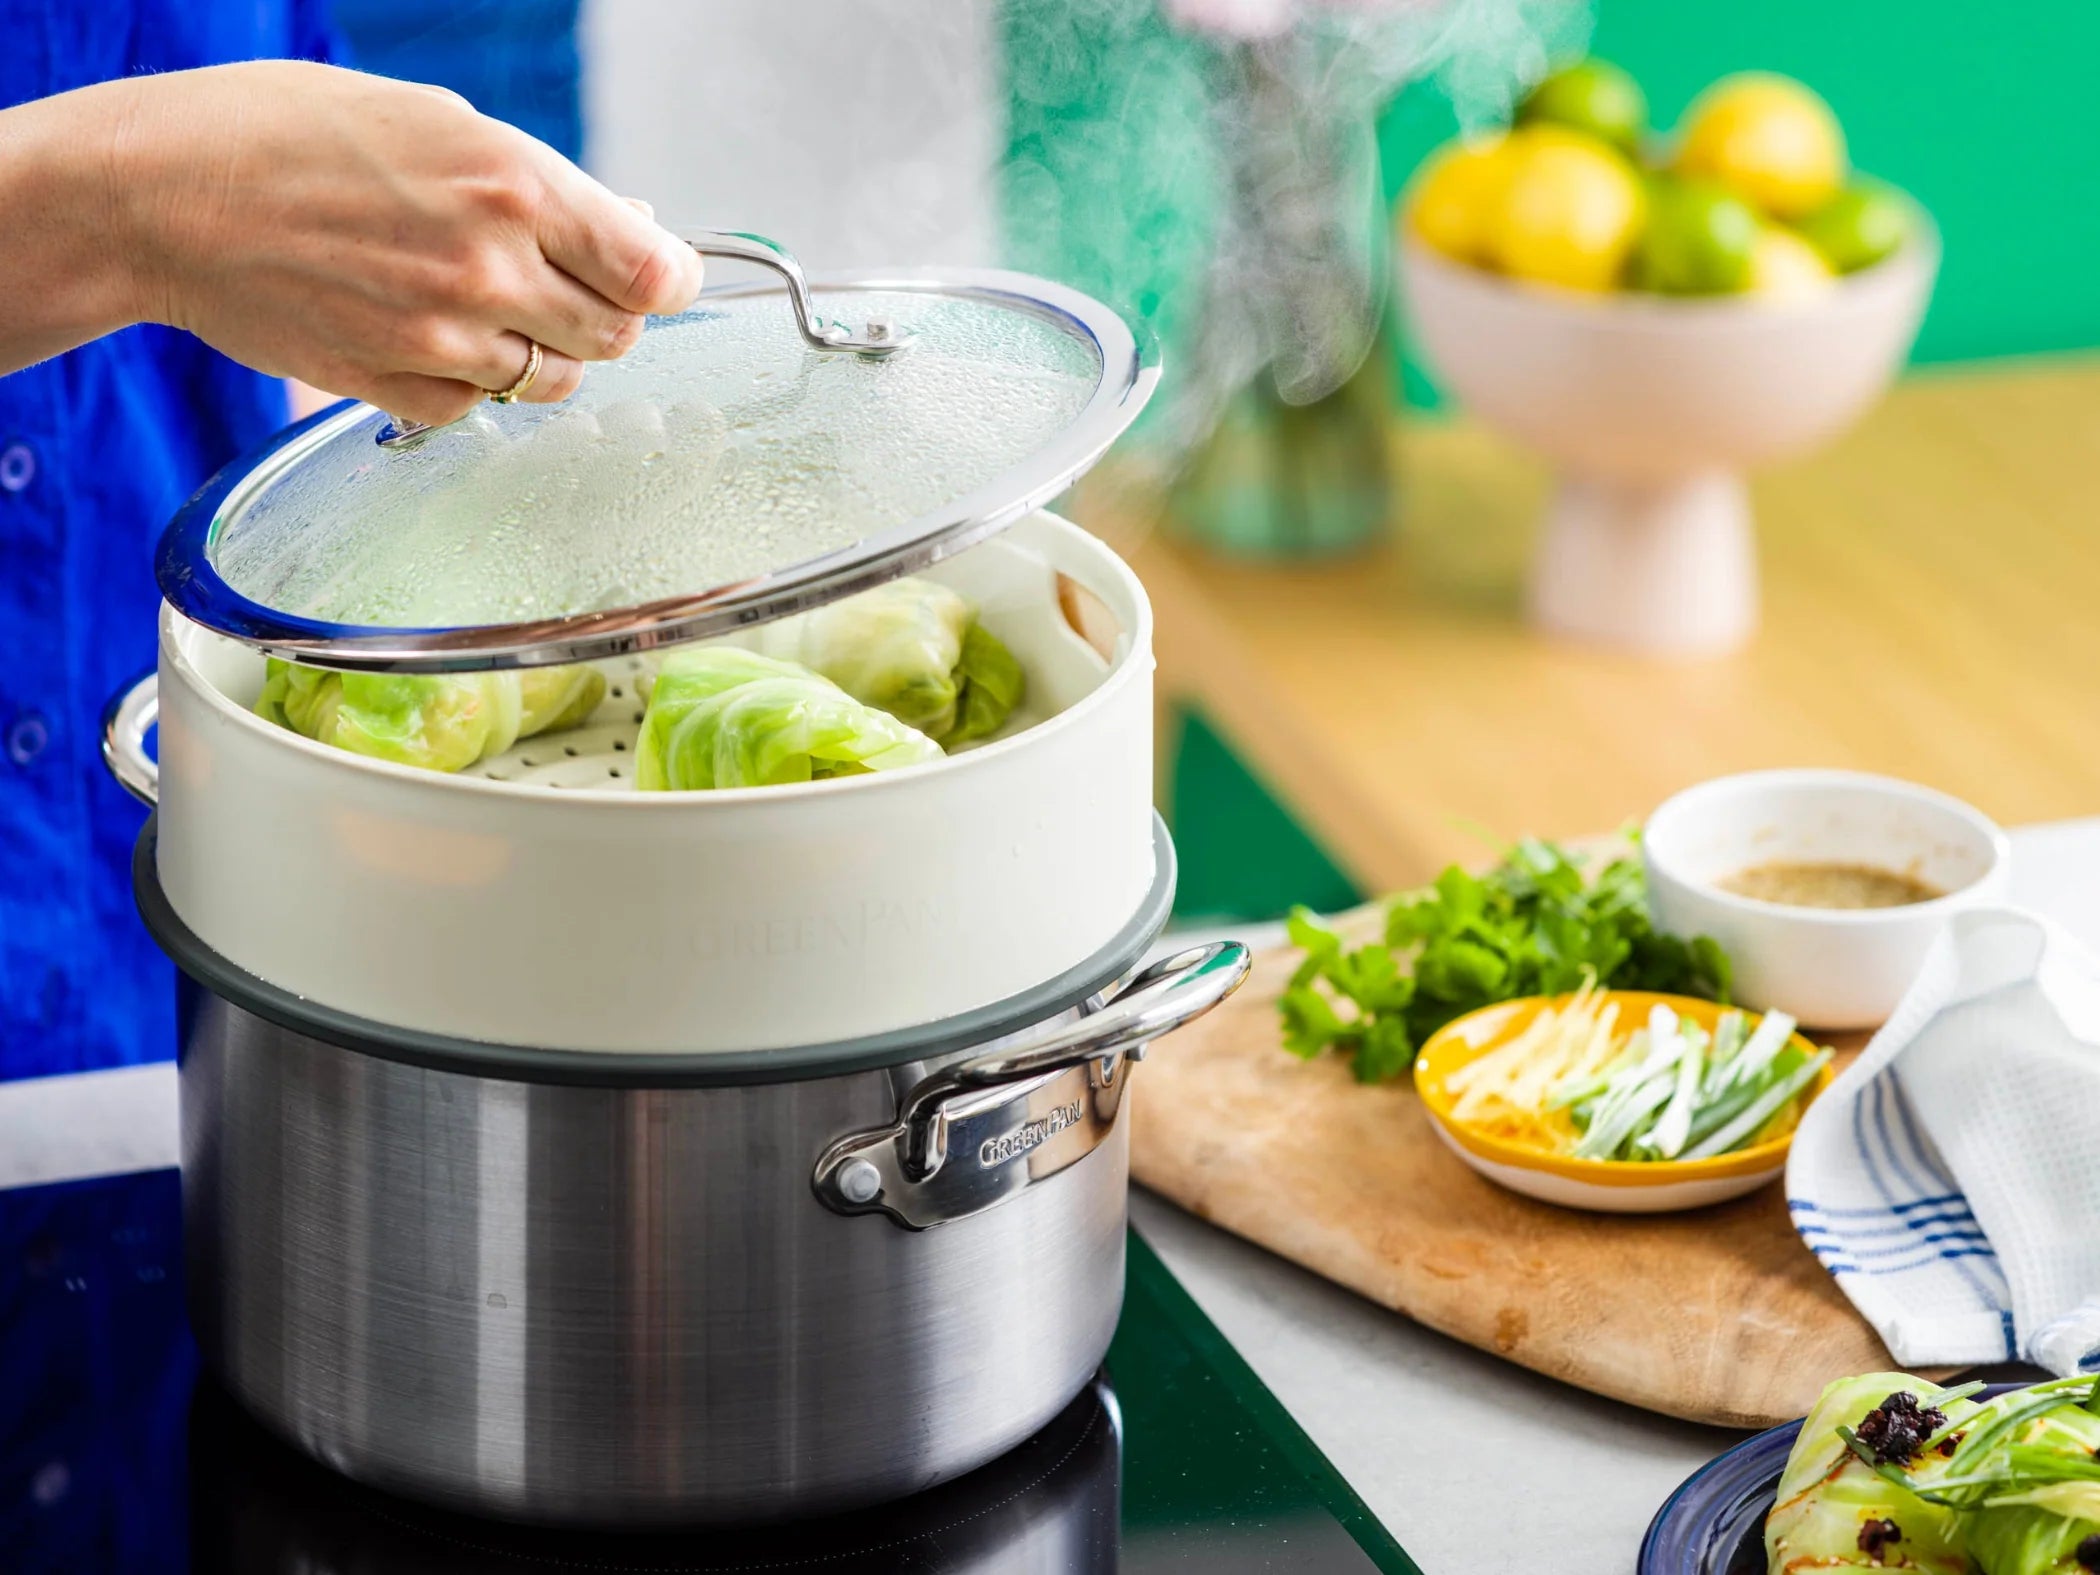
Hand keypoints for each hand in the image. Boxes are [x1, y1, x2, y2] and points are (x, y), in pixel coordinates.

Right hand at [103, 62, 704, 423]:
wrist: (163, 198)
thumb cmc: (288, 137)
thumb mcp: (434, 122)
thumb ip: (543, 186)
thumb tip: (632, 229)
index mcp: (511, 186)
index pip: (655, 273)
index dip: (672, 278)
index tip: (665, 276)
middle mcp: (489, 271)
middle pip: (618, 335)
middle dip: (605, 311)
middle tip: (563, 282)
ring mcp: (445, 342)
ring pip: (557, 381)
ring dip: (543, 350)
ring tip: (483, 302)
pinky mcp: (401, 392)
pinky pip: (483, 408)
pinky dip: (474, 380)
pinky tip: (425, 329)